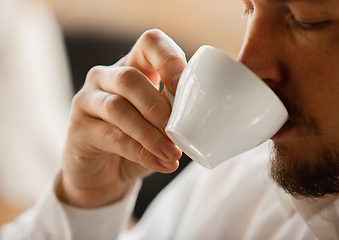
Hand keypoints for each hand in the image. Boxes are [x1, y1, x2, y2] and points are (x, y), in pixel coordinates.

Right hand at [56, 30, 185, 207]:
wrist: (105, 174)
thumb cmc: (138, 141)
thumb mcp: (160, 123)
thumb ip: (173, 113)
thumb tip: (197, 116)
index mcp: (132, 66)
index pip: (149, 44)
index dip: (169, 59)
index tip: (185, 87)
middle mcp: (105, 77)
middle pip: (129, 78)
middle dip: (157, 106)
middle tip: (178, 131)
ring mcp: (86, 100)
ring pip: (117, 108)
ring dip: (149, 134)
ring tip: (172, 153)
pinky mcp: (77, 129)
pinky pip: (111, 137)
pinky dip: (140, 152)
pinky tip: (160, 164)